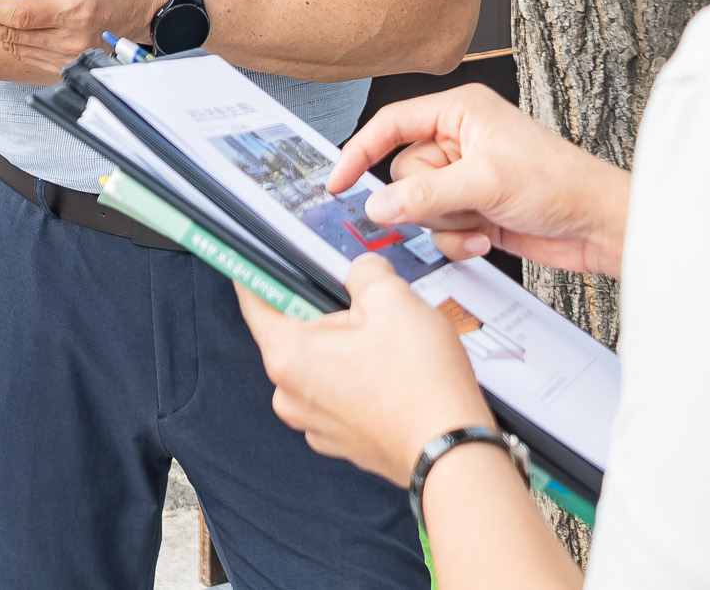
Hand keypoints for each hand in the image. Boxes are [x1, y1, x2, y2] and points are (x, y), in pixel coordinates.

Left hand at [236, 258, 492, 482]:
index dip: (258, 270)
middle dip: (327, 312)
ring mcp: (316, 422)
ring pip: (321, 365)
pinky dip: (360, 381)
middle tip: (366, 305)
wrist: (454, 455)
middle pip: (294, 332)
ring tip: (390, 346)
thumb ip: (365, 272)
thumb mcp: (393, 299)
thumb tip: (362, 271)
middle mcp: (291, 394)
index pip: (255, 301)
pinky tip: (394, 375)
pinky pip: (340, 395)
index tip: (258, 255)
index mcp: (289, 355)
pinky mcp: (343, 440)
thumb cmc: (420, 386)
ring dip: (348, 349)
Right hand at [334, 84, 628, 278]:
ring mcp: (465, 178)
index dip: (359, 152)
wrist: (598, 226)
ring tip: (484, 220)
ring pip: (419, 207)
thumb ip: (424, 193)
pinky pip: (439, 229)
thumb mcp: (485, 182)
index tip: (337, 183)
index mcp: (459, 112)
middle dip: (428, 199)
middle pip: (403, 174)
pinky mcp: (473, 209)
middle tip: (460, 203)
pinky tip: (489, 235)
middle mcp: (458, 142)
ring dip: (447, 223)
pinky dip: (459, 239)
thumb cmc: (560, 183)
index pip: (391, 125)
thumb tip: (377, 205)